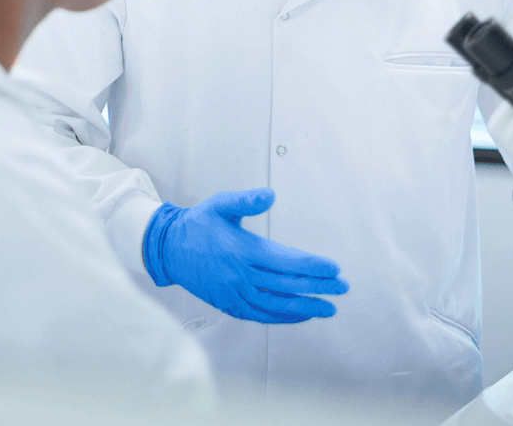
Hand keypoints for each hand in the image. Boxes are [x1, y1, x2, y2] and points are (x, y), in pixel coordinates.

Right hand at [142, 187, 348, 323]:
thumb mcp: (221, 204)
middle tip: (342, 288)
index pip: (285, 261)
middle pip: (286, 286)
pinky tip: (299, 315)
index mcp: (241, 250)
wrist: (169, 248)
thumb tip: (271, 195)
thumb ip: (247, 200)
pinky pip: (261, 316)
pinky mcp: (229, 305)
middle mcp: (240, 276)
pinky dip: (283, 317)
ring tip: (329, 308)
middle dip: (318, 288)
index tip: (334, 268)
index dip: (312, 266)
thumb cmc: (198, 223)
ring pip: (276, 306)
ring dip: (305, 308)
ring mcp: (234, 294)